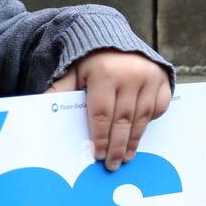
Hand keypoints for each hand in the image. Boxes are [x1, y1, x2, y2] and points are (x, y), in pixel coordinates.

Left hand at [45, 49, 171, 170]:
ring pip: (142, 118)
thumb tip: (43, 109)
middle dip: (117, 146)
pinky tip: (139, 134)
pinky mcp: (162, 79)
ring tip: (126, 157)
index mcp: (104, 73)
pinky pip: (159, 107)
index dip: (100, 137)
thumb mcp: (73, 72)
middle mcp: (130, 74)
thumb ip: (60, 90)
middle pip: (122, 120)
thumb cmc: (90, 62)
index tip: (98, 155)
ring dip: (133, 140)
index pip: (101, 113)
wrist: (114, 40)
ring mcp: (149, 77)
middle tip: (113, 165)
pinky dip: (149, 122)